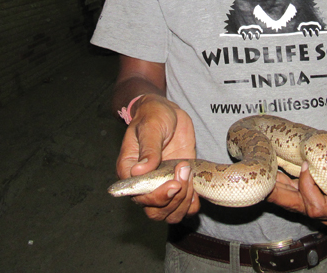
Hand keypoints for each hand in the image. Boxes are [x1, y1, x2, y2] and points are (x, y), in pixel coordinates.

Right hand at [116, 95, 199, 222]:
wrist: (169, 113)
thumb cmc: (154, 116)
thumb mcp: (151, 127)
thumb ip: (148, 149)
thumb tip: (139, 171)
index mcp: (129, 172)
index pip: (139, 197)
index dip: (157, 196)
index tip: (174, 183)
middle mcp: (145, 185)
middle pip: (155, 212)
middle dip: (174, 200)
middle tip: (185, 174)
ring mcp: (162, 187)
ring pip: (170, 214)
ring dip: (184, 201)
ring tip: (190, 173)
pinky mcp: (180, 185)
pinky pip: (185, 207)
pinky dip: (193, 203)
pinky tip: (197, 186)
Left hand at [266, 144, 326, 224]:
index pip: (319, 207)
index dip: (308, 189)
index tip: (305, 166)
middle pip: (300, 208)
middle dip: (281, 196)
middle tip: (265, 184)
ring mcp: (318, 208)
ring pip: (293, 203)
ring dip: (277, 190)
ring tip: (263, 178)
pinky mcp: (310, 199)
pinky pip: (292, 195)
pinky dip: (281, 185)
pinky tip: (271, 174)